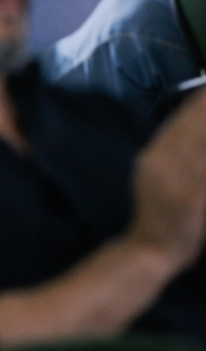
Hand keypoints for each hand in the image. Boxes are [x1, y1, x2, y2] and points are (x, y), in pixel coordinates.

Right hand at [126, 90, 205, 271]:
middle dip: (205, 108)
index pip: (179, 121)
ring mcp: (178, 179)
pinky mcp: (192, 197)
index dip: (198, 102)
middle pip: (193, 126)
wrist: (149, 249)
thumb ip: (172, 154)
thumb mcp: (156, 177)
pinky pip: (205, 167)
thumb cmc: (160, 214)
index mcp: (152, 156)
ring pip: (201, 142)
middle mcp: (161, 162)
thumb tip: (191, 129)